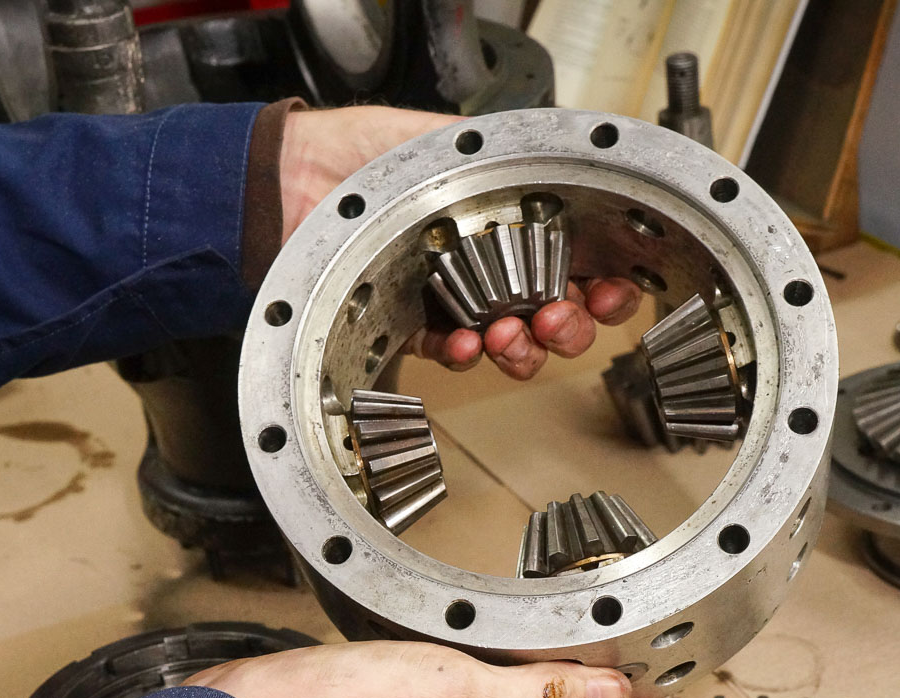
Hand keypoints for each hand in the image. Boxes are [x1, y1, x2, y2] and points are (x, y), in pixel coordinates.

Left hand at [280, 106, 645, 380]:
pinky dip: (463, 356)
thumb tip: (562, 167)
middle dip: (569, 326)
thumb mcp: (449, 139)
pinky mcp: (412, 325)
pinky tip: (463, 343)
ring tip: (505, 334)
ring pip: (512, 345)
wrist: (290, 183)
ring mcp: (455, 298)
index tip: (610, 290)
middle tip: (552, 318)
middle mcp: (493, 262)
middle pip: (558, 314)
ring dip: (522, 349)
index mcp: (515, 219)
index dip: (605, 284)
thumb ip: (506, 160)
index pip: (581, 260)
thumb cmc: (361, 151)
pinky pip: (452, 354)